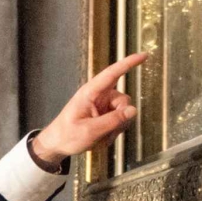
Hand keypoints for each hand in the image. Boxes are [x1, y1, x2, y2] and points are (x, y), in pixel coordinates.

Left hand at [30, 53, 146, 163]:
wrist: (57, 145)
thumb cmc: (67, 135)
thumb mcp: (90, 131)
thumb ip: (112, 121)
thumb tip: (133, 110)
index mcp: (90, 92)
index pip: (112, 74)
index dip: (128, 63)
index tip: (144, 55)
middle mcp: (99, 96)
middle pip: (123, 101)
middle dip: (121, 118)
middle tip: (107, 132)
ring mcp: (103, 105)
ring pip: (123, 113)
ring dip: (116, 128)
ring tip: (100, 137)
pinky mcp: (105, 114)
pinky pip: (119, 121)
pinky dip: (113, 131)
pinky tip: (101, 138)